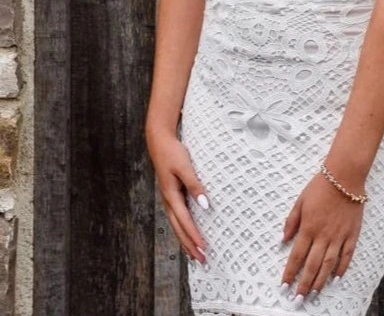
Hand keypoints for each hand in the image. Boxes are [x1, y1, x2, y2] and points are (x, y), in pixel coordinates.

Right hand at [145, 126, 209, 263]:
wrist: (159, 142)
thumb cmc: (173, 153)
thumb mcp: (185, 167)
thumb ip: (195, 185)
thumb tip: (205, 205)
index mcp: (171, 196)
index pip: (185, 222)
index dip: (194, 236)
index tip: (204, 249)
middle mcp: (168, 201)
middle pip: (179, 229)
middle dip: (190, 245)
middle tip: (202, 260)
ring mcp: (168, 199)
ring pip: (177, 226)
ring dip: (185, 241)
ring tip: (194, 255)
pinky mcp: (171, 195)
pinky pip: (177, 218)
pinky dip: (183, 230)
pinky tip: (188, 234)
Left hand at [280, 171, 363, 300]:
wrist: (344, 177)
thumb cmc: (320, 187)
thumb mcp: (300, 200)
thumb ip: (291, 221)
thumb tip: (283, 240)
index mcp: (308, 227)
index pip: (297, 256)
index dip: (290, 272)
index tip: (284, 286)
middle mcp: (323, 235)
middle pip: (312, 265)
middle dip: (304, 284)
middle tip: (298, 300)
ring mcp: (339, 236)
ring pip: (328, 265)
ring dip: (320, 281)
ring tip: (314, 294)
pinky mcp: (352, 234)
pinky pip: (347, 255)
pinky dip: (341, 268)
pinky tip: (336, 278)